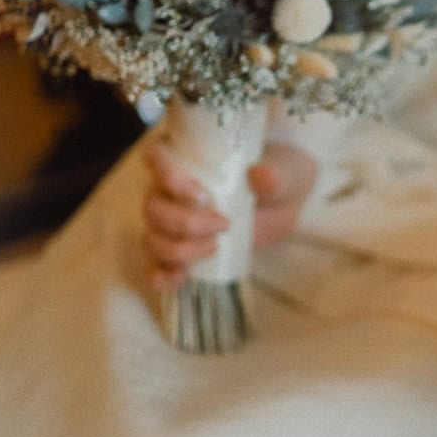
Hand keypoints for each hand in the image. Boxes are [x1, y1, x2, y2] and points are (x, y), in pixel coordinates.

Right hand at [141, 140, 317, 289]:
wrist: (284, 204)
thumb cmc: (277, 178)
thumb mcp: (283, 173)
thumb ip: (273, 174)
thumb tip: (261, 174)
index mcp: (187, 160)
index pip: (156, 159)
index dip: (168, 178)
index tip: (201, 195)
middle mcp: (169, 190)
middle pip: (153, 208)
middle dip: (184, 223)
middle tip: (224, 224)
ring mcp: (171, 222)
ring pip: (152, 238)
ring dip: (178, 249)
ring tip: (215, 247)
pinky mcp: (181, 249)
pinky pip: (155, 265)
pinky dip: (162, 275)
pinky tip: (181, 277)